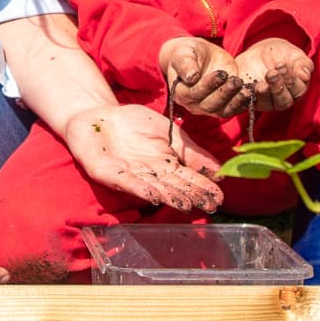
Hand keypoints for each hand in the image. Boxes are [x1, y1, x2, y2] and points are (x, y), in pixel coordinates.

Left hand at [67, 103, 224, 213]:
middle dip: (191, 196)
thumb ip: (191, 150)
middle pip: (174, 187)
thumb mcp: (169, 132)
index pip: (189, 178)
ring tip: (187, 205)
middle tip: (209, 207)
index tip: (219, 198)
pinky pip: (126, 182)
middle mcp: (150, 174)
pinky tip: (153, 196)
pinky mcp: (107, 173)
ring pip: (153, 188)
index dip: (204, 188)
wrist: (99, 113)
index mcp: (166, 165)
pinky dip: (140, 189)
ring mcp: (129, 175)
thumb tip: (219, 168)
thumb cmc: (133, 122)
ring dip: (169, 197)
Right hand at [160, 36, 250, 117]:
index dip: (208, 85)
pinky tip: (252, 93)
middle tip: (236, 81)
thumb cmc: (186, 54)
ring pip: (224, 111)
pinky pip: (235, 108)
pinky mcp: (225, 103)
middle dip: (225, 94)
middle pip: (210, 105)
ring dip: (236, 102)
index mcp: (181, 93)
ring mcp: (210, 106)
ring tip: (247, 90)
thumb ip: (185, 64)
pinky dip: (244, 103)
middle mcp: (195, 104)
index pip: (194, 94)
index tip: (221, 74)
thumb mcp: (183, 54)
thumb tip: (191, 77)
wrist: (196, 56)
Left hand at [231, 38, 315, 112]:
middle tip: (271, 72)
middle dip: (277, 87)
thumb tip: (305, 75)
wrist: (257, 52)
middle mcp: (283, 98)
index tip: (281, 65)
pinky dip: (248, 96)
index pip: (297, 90)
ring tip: (261, 84)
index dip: (291, 79)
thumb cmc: (280, 53)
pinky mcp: (250, 100)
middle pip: (283, 101)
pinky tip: (246, 89)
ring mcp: (266, 101)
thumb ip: (302, 63)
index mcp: (297, 89)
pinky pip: (249, 102)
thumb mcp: (293, 53)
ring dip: (264, 94)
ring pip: (268, 104)